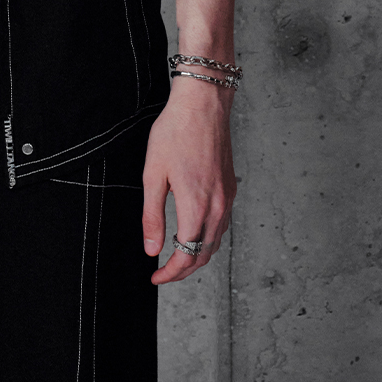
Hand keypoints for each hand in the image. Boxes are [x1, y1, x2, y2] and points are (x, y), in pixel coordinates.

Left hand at [141, 74, 237, 284]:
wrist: (203, 104)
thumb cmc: (175, 132)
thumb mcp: (153, 174)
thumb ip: (152, 216)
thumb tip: (151, 250)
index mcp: (196, 206)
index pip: (186, 256)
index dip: (170, 273)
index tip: (155, 277)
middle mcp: (218, 207)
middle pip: (204, 255)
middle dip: (183, 270)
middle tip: (162, 274)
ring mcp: (228, 198)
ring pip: (216, 242)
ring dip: (197, 257)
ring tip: (175, 258)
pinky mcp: (230, 188)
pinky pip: (222, 226)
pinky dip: (208, 240)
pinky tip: (194, 235)